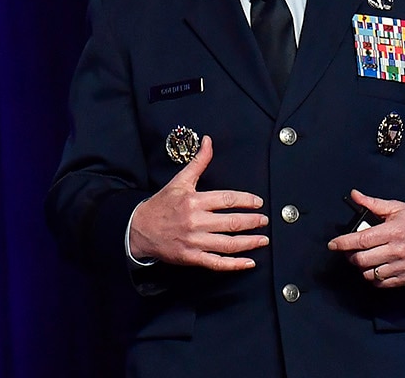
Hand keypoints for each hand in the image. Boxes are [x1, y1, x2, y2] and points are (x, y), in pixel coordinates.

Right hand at [126, 135, 268, 270]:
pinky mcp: (191, 258)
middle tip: (265, 221)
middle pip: (231, 222)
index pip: (227, 199)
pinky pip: (217, 263)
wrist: (139, 229)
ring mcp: (194, 241)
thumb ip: (198, 162)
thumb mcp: (180, 180)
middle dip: (252, 222)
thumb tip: (209, 140)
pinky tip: (249, 262)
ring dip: (249, 242)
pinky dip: (235, 264)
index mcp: (195, 201)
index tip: (258, 202)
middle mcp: (196, 221)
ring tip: (263, 240)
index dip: (246, 201)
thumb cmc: (162, 204)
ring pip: (228, 244)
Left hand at [326, 190, 404, 287]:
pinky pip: (382, 283)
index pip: (361, 240)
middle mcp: (396, 251)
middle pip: (362, 260)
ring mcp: (401, 267)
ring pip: (370, 274)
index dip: (343, 243)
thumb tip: (355, 195)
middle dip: (351, 255)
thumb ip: (373, 203)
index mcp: (392, 231)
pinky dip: (374, 277)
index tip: (333, 244)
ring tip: (364, 258)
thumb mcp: (397, 207)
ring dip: (362, 267)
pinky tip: (375, 268)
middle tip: (351, 250)